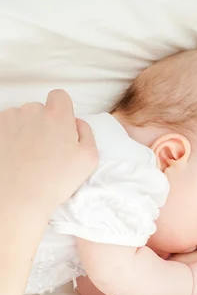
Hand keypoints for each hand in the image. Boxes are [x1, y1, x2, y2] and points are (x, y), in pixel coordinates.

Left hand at [0, 90, 97, 214]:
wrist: (18, 197)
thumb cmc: (56, 180)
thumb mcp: (89, 158)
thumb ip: (86, 132)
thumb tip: (76, 122)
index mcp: (57, 115)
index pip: (60, 96)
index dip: (63, 110)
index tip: (62, 127)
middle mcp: (31, 111)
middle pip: (40, 108)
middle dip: (44, 123)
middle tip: (48, 148)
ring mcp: (9, 119)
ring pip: (21, 118)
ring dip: (26, 130)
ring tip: (30, 156)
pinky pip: (6, 128)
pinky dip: (10, 138)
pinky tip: (16, 157)